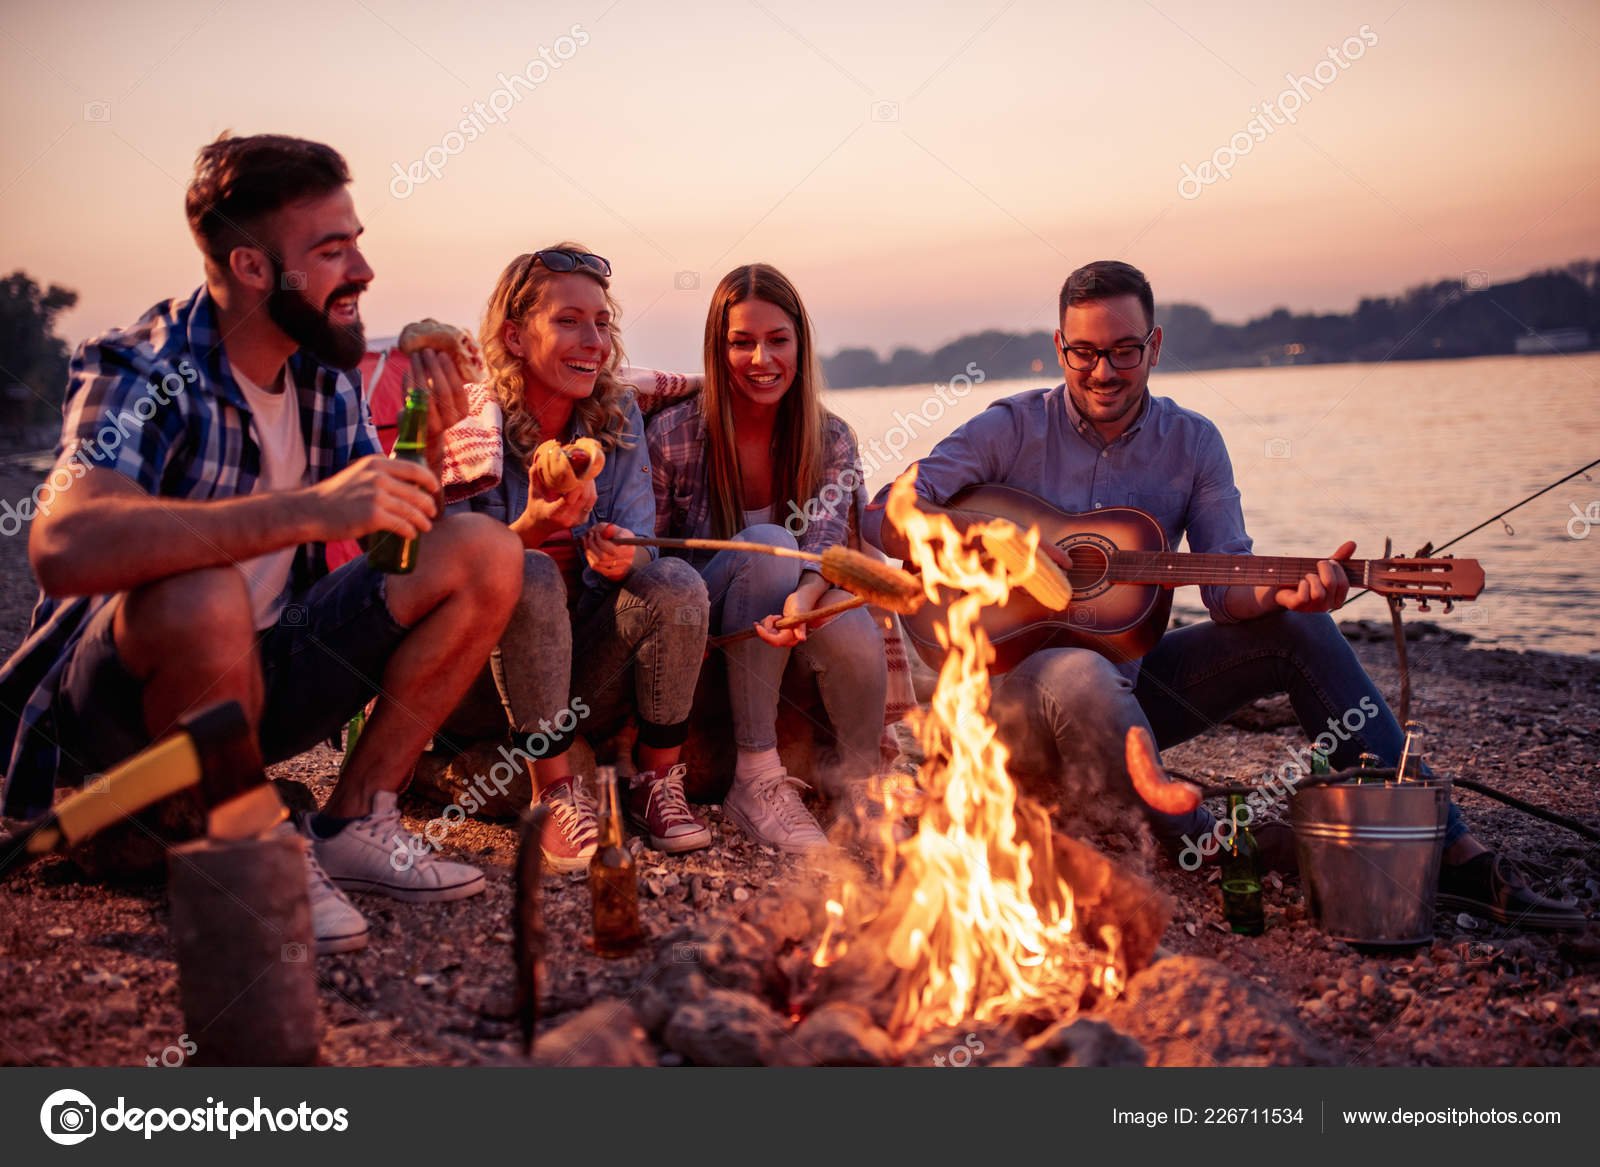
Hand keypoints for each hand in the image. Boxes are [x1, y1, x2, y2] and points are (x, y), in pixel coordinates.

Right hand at [306, 454, 438, 541]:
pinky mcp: (373, 516)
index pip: (414, 469)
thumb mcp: (357, 474)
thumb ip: (377, 475)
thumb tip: (401, 484)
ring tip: (426, 527)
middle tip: (432, 513)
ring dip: (423, 521)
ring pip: (411, 510)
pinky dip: (410, 531)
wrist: (311, 511)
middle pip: (416, 492)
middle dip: (428, 504)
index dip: (429, 480)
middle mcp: (378, 477)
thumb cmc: (334, 495)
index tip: (435, 488)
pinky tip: (411, 534)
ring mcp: (376, 496)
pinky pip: (401, 524)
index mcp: (376, 463)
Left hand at [408, 349, 473, 437]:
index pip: (457, 388)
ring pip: (425, 393)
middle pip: (442, 389)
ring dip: (419, 371)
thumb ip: (448, 382)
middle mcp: (449, 419)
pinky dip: (408, 382)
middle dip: (433, 367)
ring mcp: (432, 422)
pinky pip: (410, 398)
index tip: (442, 354)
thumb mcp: (448, 399)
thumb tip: (443, 351)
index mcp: (462, 411)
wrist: (423, 434)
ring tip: (415, 356)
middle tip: (427, 351)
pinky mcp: (415, 422)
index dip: (449, 370)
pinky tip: (407, 369)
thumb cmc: (438, 409)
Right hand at [516, 462, 595, 541]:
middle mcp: (567, 519)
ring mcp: (577, 520)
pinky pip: (591, 501)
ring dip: (590, 483)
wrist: (540, 526)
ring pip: (590, 498)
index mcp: (553, 514)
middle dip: (585, 480)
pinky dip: (591, 489)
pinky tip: (586, 480)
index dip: (575, 485)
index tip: (576, 471)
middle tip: (583, 466)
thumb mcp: (533, 492)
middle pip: (583, 497)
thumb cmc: (535, 507)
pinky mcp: (583, 519)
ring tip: (585, 470)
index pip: (568, 499)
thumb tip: (538, 460)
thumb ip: (535, 477)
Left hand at [582, 522, 635, 580]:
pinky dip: (591, 560)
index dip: (600, 541)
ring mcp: (620, 569)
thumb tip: (595, 530)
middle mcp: (626, 561)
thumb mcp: (619, 530)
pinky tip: (589, 552)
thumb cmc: (623, 537)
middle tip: (589, 536)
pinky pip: (598, 568)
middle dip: (592, 545)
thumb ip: (608, 529)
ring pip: (598, 563)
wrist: (631, 551)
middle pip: (603, 557)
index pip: (612, 549)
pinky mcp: (613, 573)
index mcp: (629, 549)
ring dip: (589, 552)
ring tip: (587, 543)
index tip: (596, 533)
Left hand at [752, 579, 832, 646]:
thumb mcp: (799, 614)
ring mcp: (782, 636)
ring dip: (768, 623)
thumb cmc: (800, 605)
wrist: (800, 600)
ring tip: (777, 616)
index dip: (765, 636)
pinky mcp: (778, 633)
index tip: (758, 627)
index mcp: (793, 637)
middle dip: (768, 625)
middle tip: (773, 616)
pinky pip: (766, 631)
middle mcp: (788, 640)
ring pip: (767, 633)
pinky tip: (773, 618)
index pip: (776, 641)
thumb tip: (802, 638)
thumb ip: (800, 627)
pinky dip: (766, 623)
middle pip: (769, 637)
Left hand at [1274, 541, 1355, 611]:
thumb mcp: (1324, 567)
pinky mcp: (1298, 607)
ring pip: (1318, 593)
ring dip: (1312, 578)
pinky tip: (1300, 582)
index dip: (1338, 569)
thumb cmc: (1307, 575)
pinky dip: (1302, 584)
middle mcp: (1327, 605)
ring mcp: (1312, 608)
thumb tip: (1353, 543)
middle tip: (1319, 563)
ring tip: (1307, 575)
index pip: (1344, 584)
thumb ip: (1339, 557)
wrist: (1281, 584)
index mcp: (1337, 598)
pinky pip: (1304, 596)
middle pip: (1332, 585)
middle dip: (1325, 569)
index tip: (1331, 561)